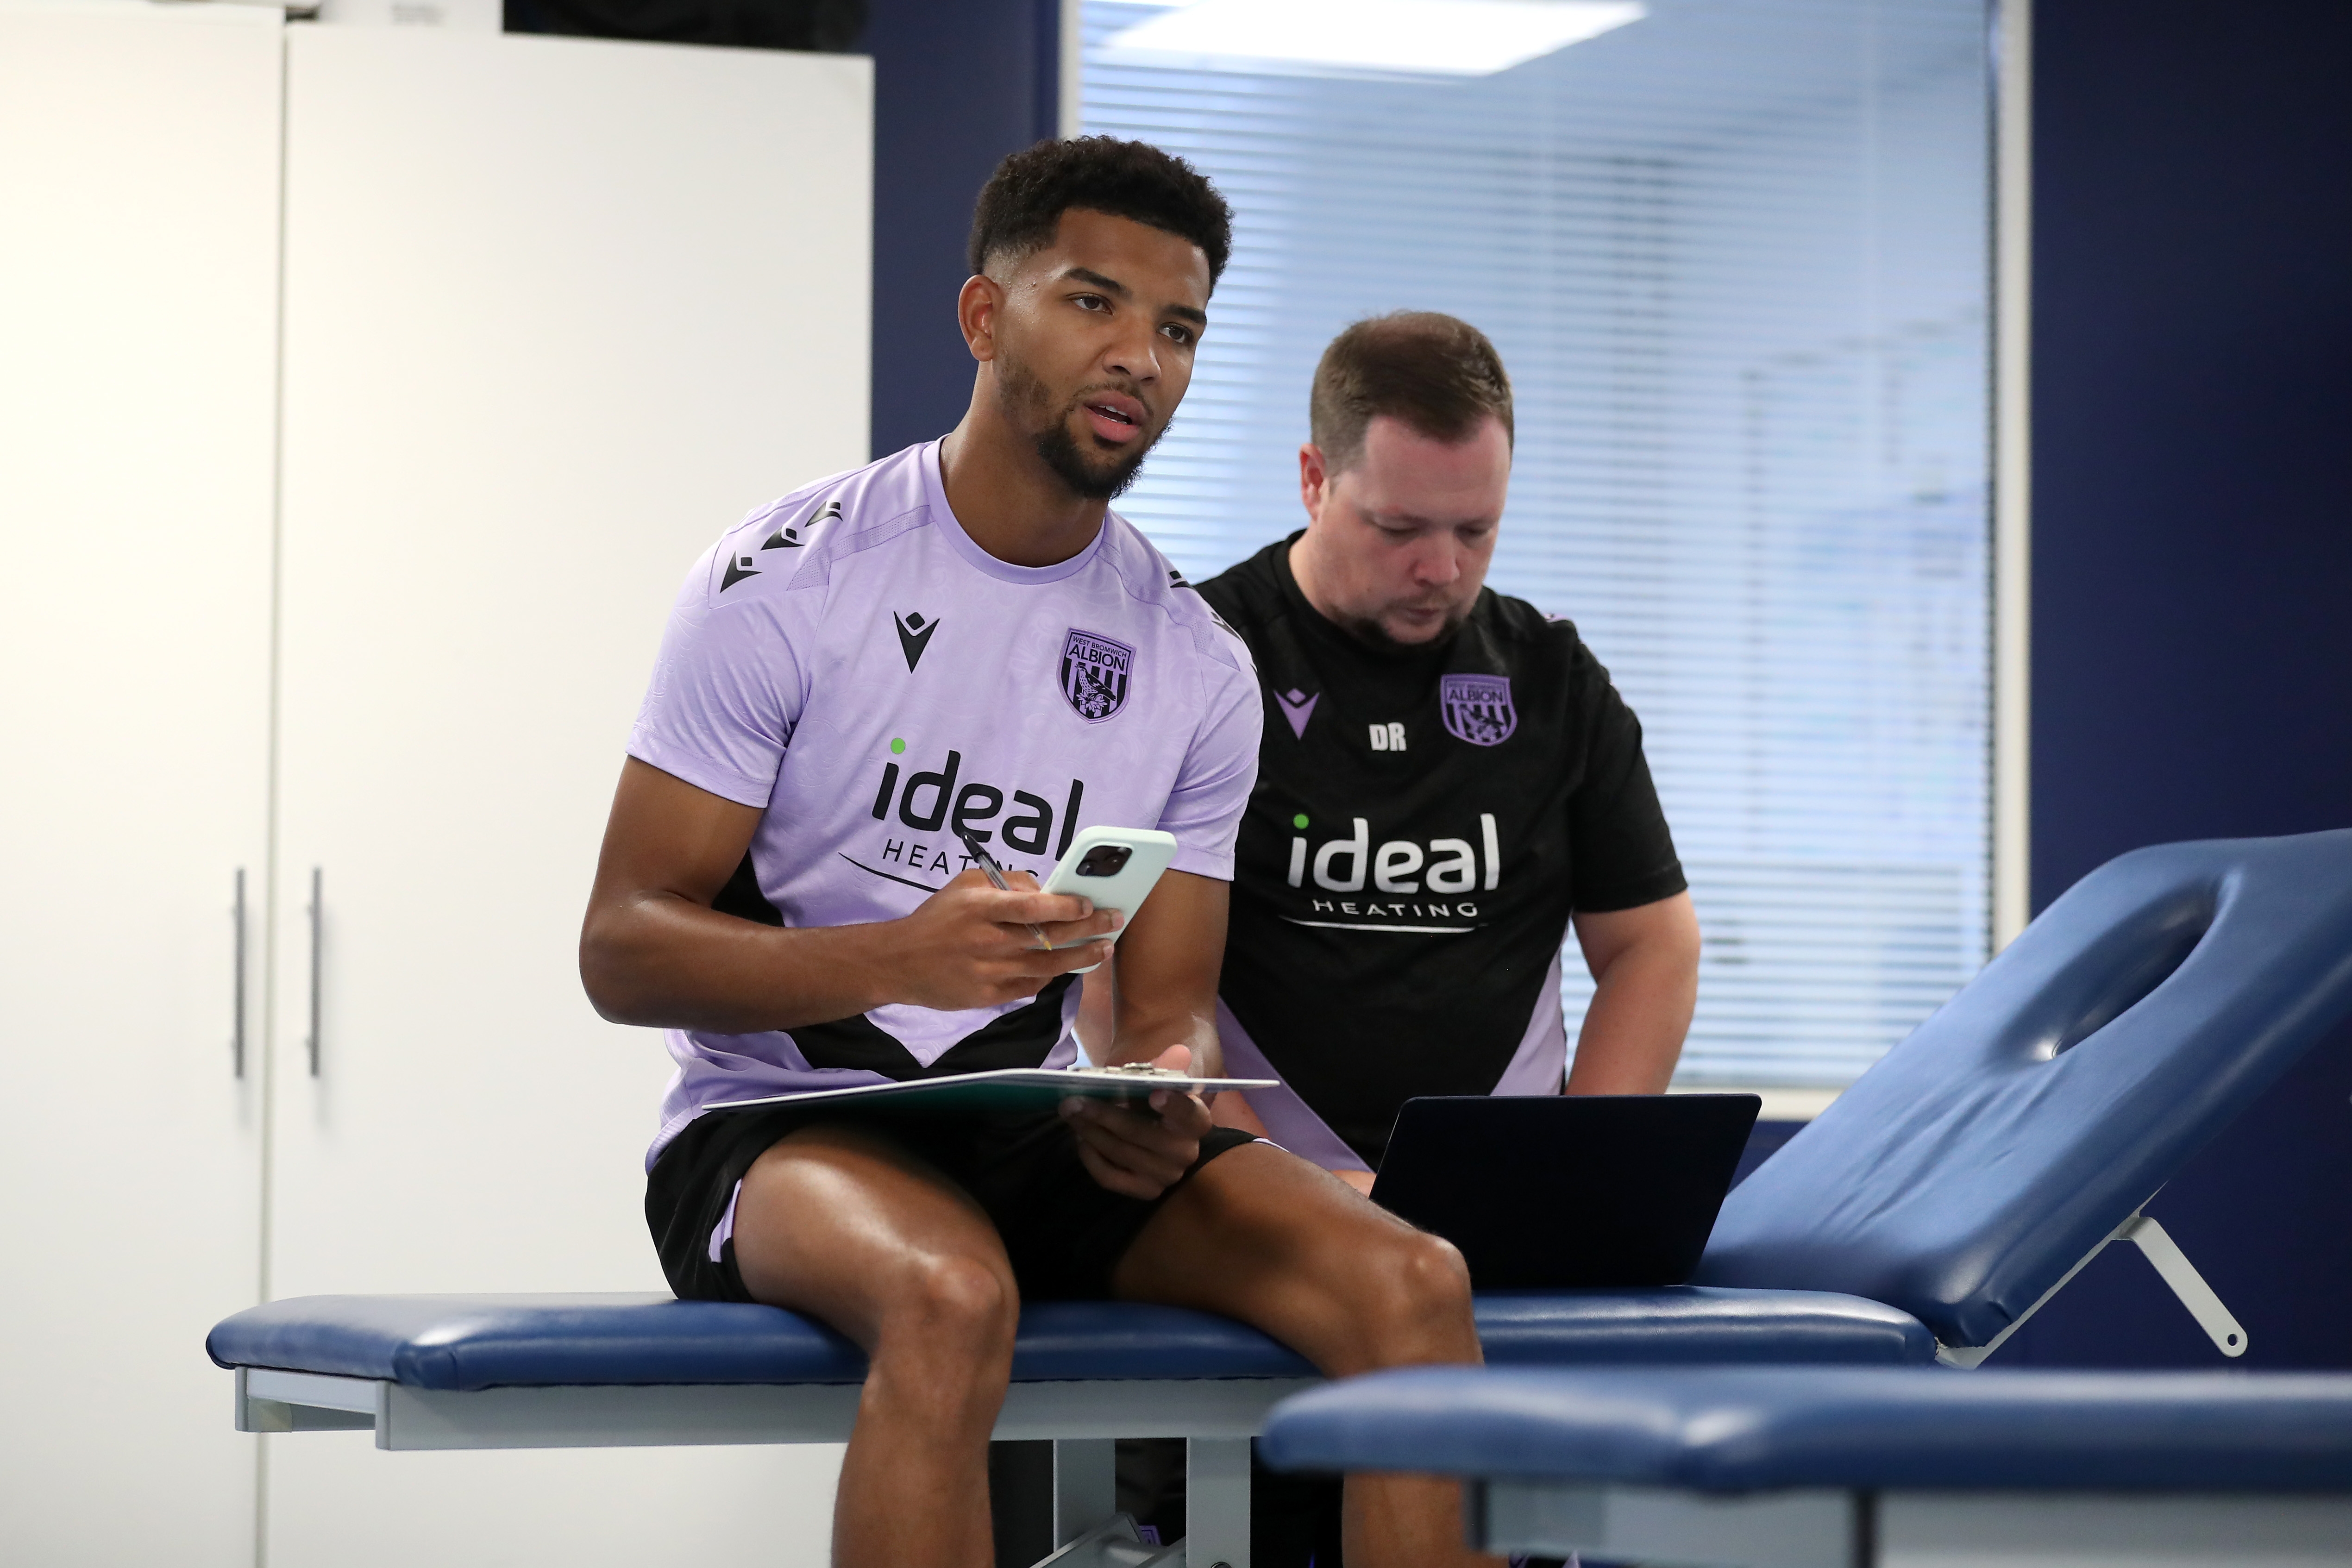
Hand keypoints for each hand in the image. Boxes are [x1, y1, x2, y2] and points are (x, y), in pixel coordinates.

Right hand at [890, 868, 1118, 1010]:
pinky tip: (1068, 968)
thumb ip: (1006, 883)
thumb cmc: (937, 918)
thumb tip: (1045, 888)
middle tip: (1114, 922)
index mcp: (981, 908)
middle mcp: (988, 941)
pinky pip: (1031, 987)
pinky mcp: (988, 996)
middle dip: (1089, 929)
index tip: (1089, 904)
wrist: (899, 962)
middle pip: (1050, 937)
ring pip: (1048, 967)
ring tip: (1103, 949)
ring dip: (1081, 958)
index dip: (1066, 906)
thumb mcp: (964, 885)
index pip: (1033, 906)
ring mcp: (989, 971)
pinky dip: (1051, 977)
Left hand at [1061, 1043, 1211, 1199]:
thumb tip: (1178, 1053)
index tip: (1155, 1093)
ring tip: (1070, 1113)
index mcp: (1197, 1121)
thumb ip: (1167, 1067)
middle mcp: (1186, 1153)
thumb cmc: (1154, 1100)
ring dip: (1090, 1132)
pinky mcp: (1145, 1191)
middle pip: (1143, 1135)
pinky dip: (1091, 1157)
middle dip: (1104, 1116)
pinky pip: (1111, 1178)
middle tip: (1073, 1100)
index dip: (1174, 1106)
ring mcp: (1166, 1176)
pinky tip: (1080, 1138)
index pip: (1190, 1115)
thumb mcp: (1161, 1081)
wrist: (1154, 1129)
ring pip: (1122, 1154)